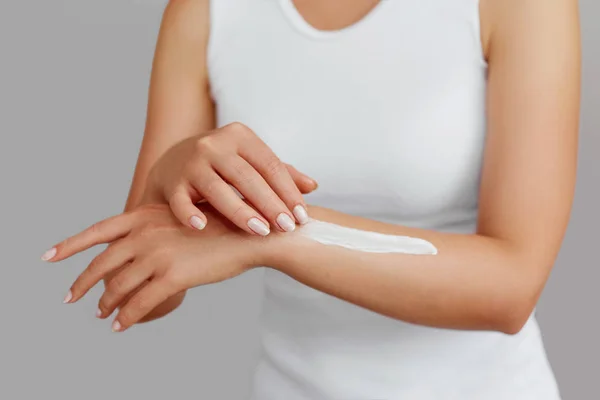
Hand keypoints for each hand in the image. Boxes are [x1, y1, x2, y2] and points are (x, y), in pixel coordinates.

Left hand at [42, 203, 274, 331]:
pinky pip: (139, 304)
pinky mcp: (173, 277)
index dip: (70, 245)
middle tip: (71, 297)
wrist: (253, 232)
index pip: (98, 230)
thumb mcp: (183, 216)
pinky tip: (120, 326)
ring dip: (105, 305)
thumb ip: (156, 228)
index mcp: (145, 214)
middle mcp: (145, 233)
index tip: (49, 257)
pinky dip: (125, 318)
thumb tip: (139, 248)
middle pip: (102, 263)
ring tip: (101, 315)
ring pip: (117, 287)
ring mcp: (158, 255)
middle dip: (82, 284)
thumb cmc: (224, 224)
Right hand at [143, 122, 317, 235]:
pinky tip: (202, 226)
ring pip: (217, 188)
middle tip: (287, 227)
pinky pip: (180, 200)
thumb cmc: (223, 166)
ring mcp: (190, 162)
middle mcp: (213, 145)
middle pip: (247, 177)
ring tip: (261, 231)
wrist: (173, 163)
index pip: (270, 164)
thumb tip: (313, 186)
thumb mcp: (250, 162)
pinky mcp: (171, 182)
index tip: (302, 217)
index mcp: (239, 136)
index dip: (288, 191)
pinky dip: (189, 213)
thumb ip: (281, 173)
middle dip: (270, 204)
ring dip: (240, 211)